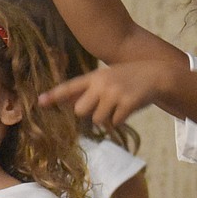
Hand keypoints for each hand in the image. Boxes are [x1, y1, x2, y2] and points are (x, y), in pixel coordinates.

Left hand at [39, 61, 167, 126]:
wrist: (156, 75)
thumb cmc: (128, 78)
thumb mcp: (107, 78)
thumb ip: (89, 89)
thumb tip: (70, 105)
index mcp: (94, 76)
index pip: (70, 87)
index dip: (55, 96)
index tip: (40, 102)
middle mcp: (102, 84)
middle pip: (81, 110)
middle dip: (89, 113)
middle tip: (103, 106)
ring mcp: (114, 94)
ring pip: (98, 120)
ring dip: (106, 118)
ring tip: (117, 106)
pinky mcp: (127, 103)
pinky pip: (114, 122)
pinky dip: (119, 120)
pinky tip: (127, 109)